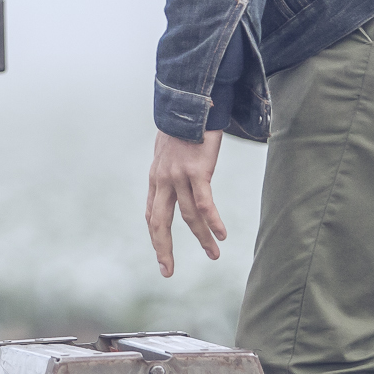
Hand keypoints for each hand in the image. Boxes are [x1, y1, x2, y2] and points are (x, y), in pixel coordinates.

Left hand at [145, 129, 226, 277]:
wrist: (190, 102)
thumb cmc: (183, 125)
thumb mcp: (168, 150)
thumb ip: (169, 168)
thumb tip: (173, 179)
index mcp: (156, 178)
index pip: (152, 214)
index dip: (156, 236)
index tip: (162, 255)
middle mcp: (162, 180)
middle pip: (159, 223)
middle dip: (163, 249)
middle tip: (168, 271)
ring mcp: (178, 176)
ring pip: (188, 217)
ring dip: (202, 238)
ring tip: (214, 255)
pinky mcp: (196, 171)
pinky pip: (205, 203)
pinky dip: (213, 222)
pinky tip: (221, 235)